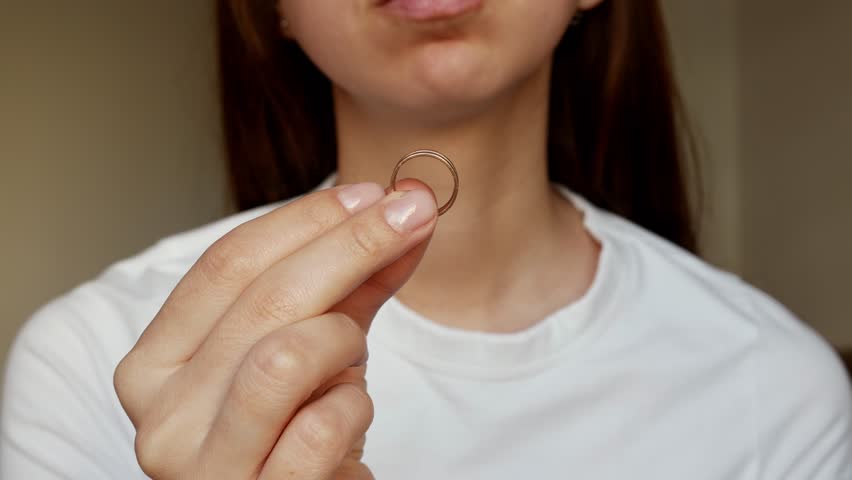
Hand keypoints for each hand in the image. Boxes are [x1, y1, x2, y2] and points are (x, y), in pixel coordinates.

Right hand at [114, 180, 437, 478]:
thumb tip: (402, 210)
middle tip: (410, 215)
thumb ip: (349, 284)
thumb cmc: (297, 430)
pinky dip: (354, 407)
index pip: (227, 265)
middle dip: (352, 244)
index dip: (306, 220)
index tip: (370, 194)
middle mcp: (164, 416)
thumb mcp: (312, 348)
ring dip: (342, 340)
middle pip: (263, 299)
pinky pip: (322, 427)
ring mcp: (205, 467)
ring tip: (352, 356)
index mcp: (155, 366)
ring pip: (285, 357)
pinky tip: (348, 414)